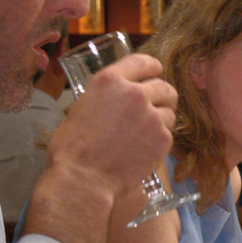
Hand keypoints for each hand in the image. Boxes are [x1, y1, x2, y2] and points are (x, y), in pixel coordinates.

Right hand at [49, 53, 176, 196]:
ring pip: (169, 110)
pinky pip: (168, 132)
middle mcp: (134, 93)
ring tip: (146, 132)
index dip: (152, 67)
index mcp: (110, 81)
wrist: (83, 179)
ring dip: (161, 118)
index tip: (155, 71)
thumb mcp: (81, 108)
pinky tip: (144, 148)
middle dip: (161, 95)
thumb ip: (105, 97)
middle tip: (156, 106)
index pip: (142, 62)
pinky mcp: (162, 138)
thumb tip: (117, 98)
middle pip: (163, 86)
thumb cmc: (72, 148)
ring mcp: (151, 115)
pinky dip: (159, 139)